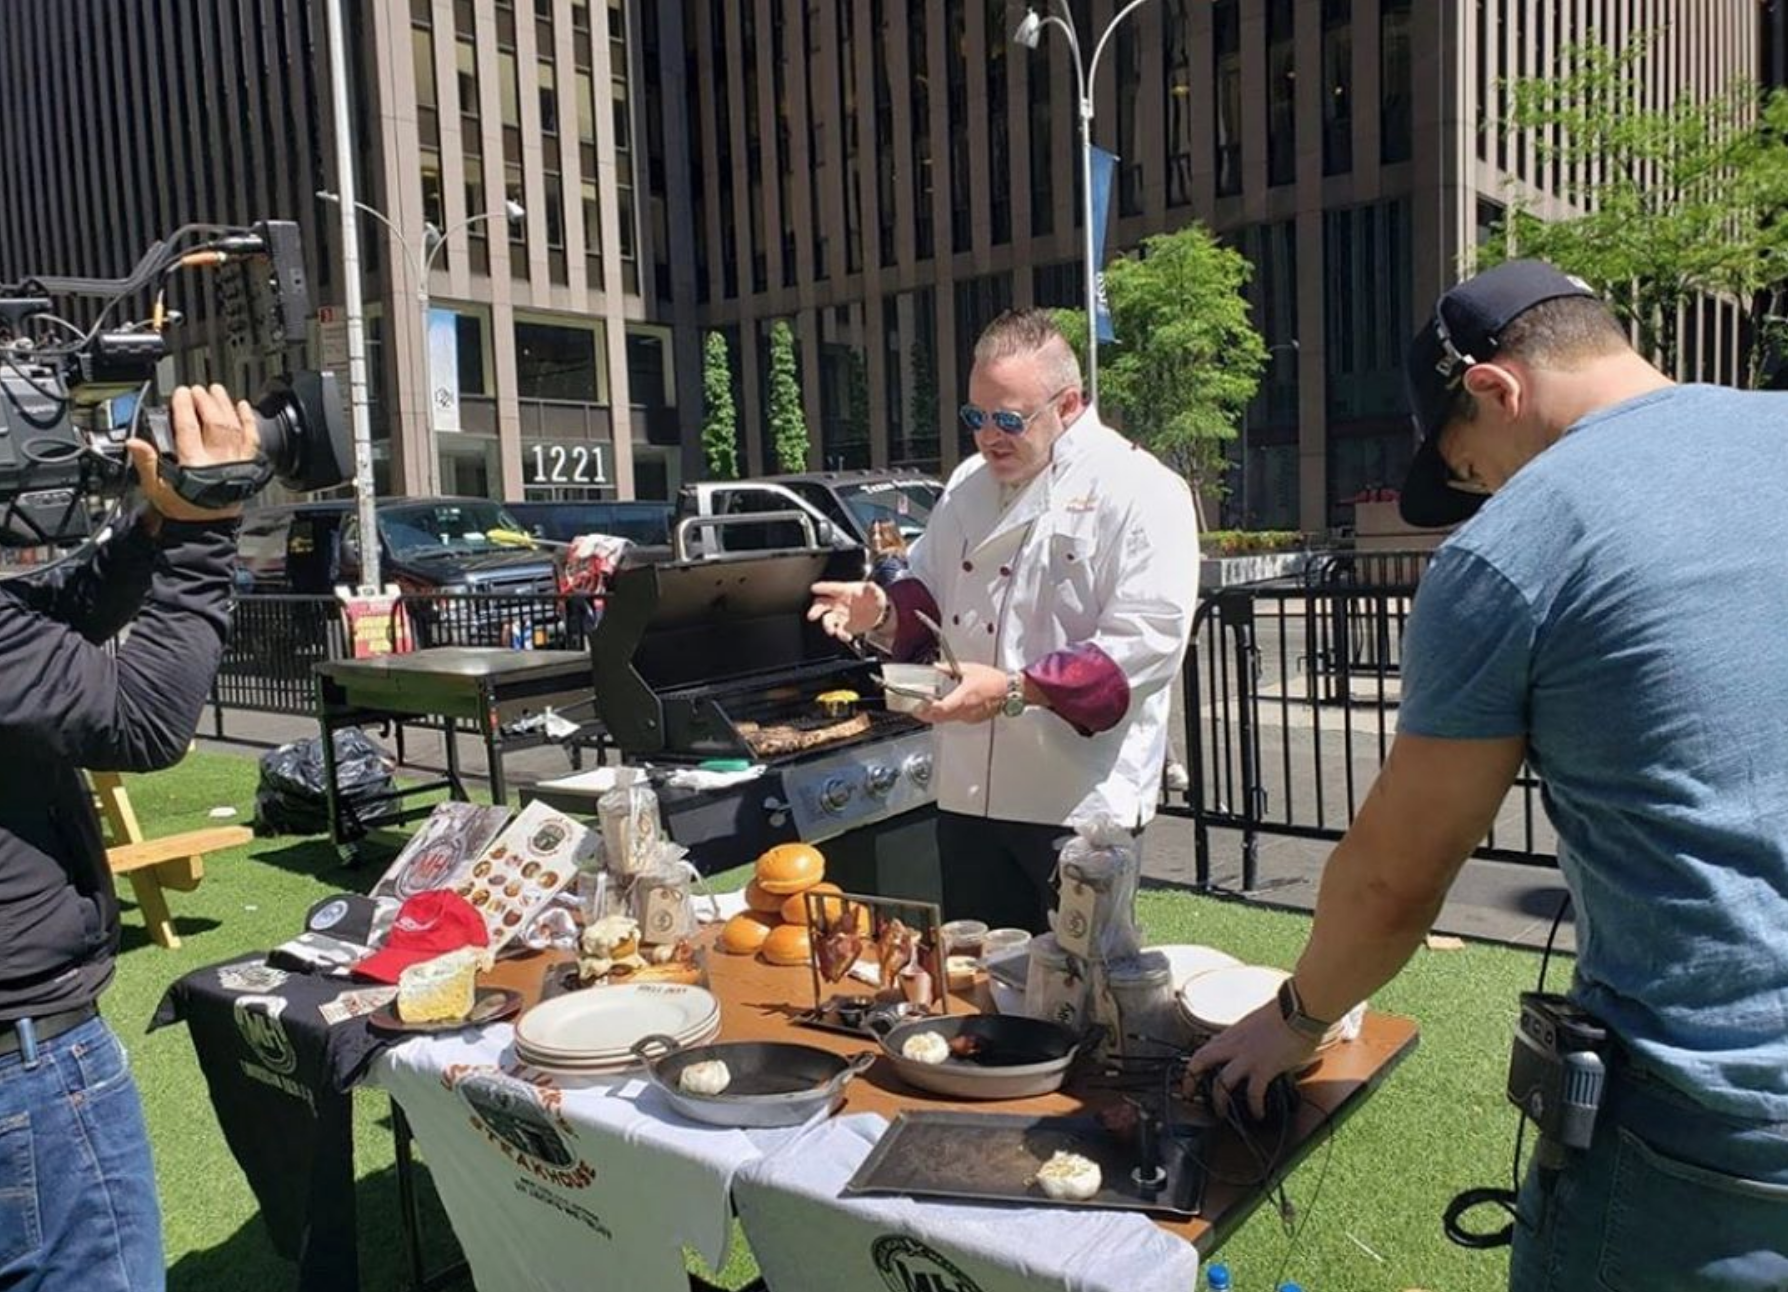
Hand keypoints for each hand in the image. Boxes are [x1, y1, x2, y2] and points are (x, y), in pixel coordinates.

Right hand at [127, 384, 260, 522]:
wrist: (206, 528)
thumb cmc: (182, 509)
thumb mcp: (155, 488)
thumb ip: (145, 463)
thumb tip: (133, 442)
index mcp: (193, 465)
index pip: (188, 428)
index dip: (184, 406)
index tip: (180, 393)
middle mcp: (217, 462)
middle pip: (214, 423)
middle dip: (204, 402)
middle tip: (196, 390)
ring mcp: (235, 463)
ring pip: (234, 427)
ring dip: (225, 405)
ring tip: (216, 390)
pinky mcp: (248, 466)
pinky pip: (252, 440)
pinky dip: (249, 422)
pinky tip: (242, 407)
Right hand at [807, 580, 884, 640]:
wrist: (878, 614)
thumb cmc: (872, 599)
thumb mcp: (875, 592)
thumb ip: (873, 590)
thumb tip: (871, 585)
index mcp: (843, 591)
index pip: (831, 588)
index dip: (822, 588)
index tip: (814, 588)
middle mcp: (838, 603)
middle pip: (821, 604)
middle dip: (815, 610)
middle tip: (812, 616)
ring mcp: (839, 615)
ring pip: (827, 620)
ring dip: (827, 626)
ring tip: (831, 631)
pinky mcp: (843, 626)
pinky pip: (839, 631)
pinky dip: (841, 634)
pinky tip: (847, 636)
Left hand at [915, 661, 1007, 724]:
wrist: (1009, 692)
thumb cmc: (994, 681)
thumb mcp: (968, 669)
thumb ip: (950, 668)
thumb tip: (938, 666)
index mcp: (963, 697)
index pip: (940, 708)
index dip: (926, 710)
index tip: (918, 706)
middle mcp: (965, 710)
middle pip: (940, 718)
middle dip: (926, 715)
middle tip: (917, 710)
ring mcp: (969, 717)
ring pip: (948, 720)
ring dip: (936, 716)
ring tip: (927, 709)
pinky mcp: (973, 719)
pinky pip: (957, 719)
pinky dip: (949, 715)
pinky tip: (946, 708)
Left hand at [1181, 999, 1317, 1121]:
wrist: (1298, 1009)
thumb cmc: (1282, 1013)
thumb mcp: (1254, 1024)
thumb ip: (1245, 1038)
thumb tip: (1247, 1049)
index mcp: (1231, 1034)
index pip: (1204, 1049)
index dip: (1193, 1065)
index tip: (1191, 1076)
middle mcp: (1234, 1045)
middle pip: (1201, 1060)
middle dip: (1191, 1079)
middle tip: (1189, 1095)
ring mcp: (1247, 1057)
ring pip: (1222, 1082)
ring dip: (1220, 1101)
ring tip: (1222, 1114)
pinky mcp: (1264, 1067)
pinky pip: (1254, 1092)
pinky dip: (1254, 1106)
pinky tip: (1258, 1114)